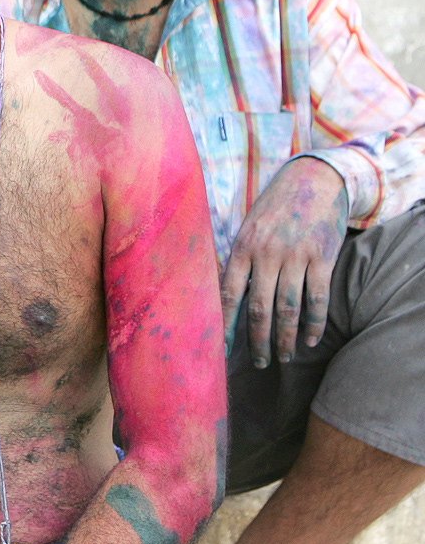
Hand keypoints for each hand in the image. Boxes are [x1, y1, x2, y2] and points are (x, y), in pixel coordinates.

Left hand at [223, 155, 347, 366]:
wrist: (312, 180)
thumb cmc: (274, 209)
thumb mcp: (248, 228)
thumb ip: (239, 258)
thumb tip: (224, 294)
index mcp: (241, 248)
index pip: (227, 294)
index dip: (225, 324)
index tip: (221, 350)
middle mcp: (266, 254)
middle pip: (259, 308)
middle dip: (257, 340)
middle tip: (259, 363)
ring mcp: (295, 256)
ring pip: (288, 308)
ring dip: (285, 338)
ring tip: (284, 358)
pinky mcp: (322, 257)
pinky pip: (317, 298)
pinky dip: (314, 323)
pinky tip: (310, 340)